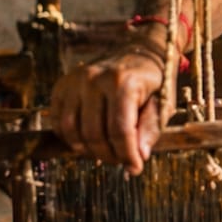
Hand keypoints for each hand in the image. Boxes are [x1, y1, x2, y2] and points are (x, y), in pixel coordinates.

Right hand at [49, 46, 167, 175]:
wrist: (138, 52)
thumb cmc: (153, 83)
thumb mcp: (162, 104)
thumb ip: (150, 129)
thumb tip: (138, 157)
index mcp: (123, 82)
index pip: (119, 130)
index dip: (127, 155)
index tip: (135, 169)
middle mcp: (94, 79)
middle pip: (94, 134)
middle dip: (110, 155)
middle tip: (122, 161)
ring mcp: (74, 81)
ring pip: (72, 131)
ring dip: (89, 150)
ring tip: (107, 152)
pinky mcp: (61, 86)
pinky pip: (58, 122)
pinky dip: (71, 138)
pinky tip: (89, 141)